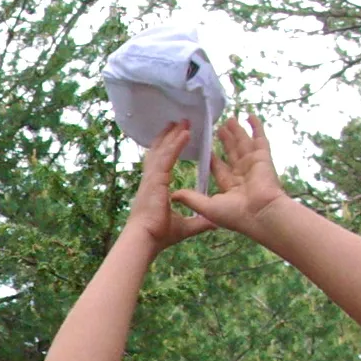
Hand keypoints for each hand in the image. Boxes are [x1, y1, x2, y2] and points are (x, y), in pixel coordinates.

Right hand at [125, 122, 217, 252]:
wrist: (145, 239)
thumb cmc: (158, 235)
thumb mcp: (185, 226)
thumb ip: (199, 222)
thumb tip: (215, 223)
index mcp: (155, 188)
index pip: (161, 162)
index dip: (167, 148)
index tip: (174, 137)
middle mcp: (151, 179)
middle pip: (160, 151)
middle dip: (169, 136)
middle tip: (178, 121)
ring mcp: (152, 178)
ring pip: (164, 150)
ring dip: (174, 135)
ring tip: (183, 121)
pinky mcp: (156, 179)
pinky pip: (168, 157)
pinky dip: (176, 144)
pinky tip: (185, 134)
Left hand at [171, 115, 291, 232]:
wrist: (260, 215)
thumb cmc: (235, 215)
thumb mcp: (208, 208)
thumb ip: (191, 199)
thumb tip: (174, 195)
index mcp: (229, 186)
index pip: (218, 167)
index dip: (211, 157)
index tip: (204, 147)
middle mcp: (242, 174)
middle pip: (231, 152)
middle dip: (224, 140)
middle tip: (217, 127)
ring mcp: (253, 164)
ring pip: (243, 143)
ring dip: (236, 131)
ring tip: (228, 119)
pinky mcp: (263, 157)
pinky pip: (259, 138)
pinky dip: (256, 127)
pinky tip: (249, 116)